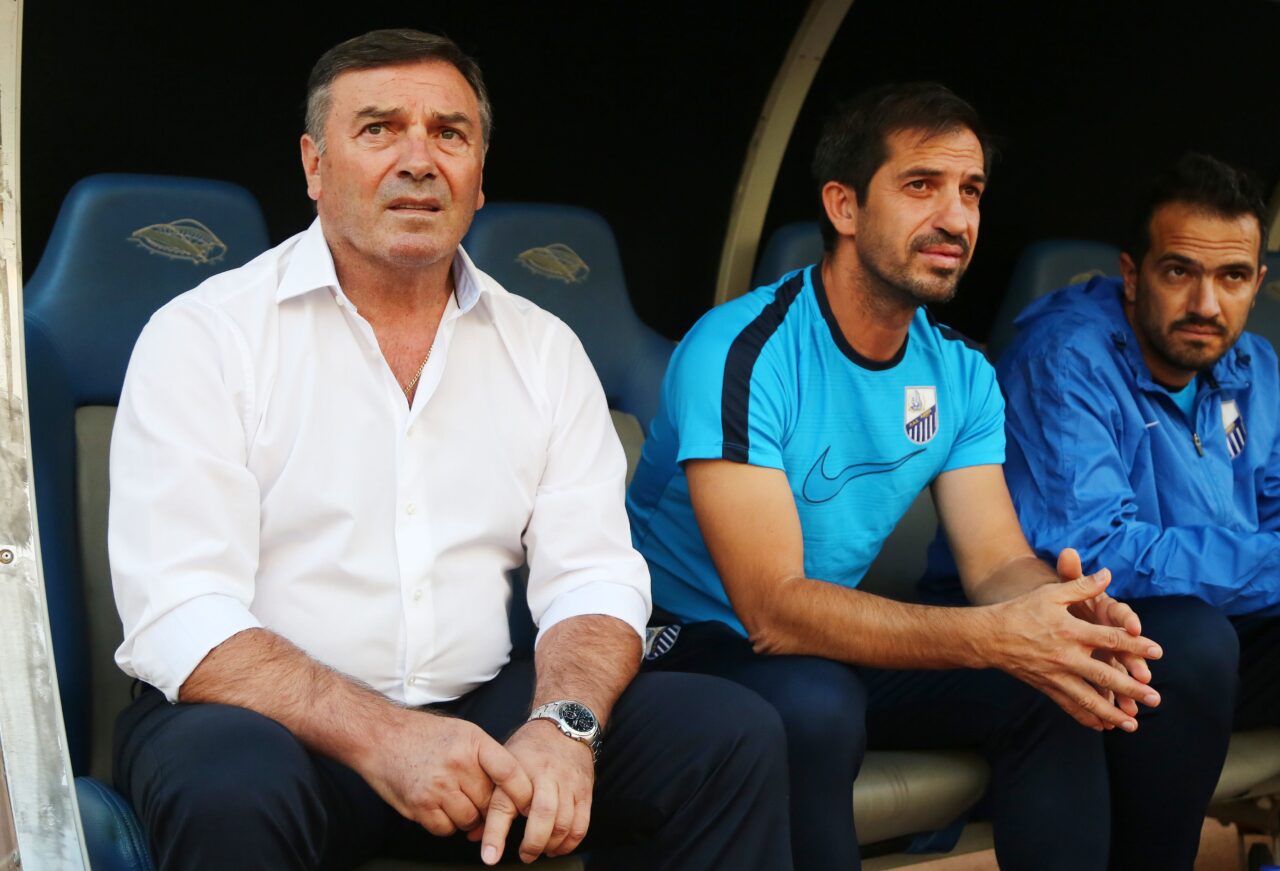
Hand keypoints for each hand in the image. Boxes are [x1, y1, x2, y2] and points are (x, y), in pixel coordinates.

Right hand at [360, 710, 532, 837]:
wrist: (380, 736)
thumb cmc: (424, 735)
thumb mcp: (463, 732)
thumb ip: (487, 757)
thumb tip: (514, 787)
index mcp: (473, 742)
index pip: (509, 772)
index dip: (523, 792)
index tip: (529, 804)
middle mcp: (457, 764)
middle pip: (490, 802)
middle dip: (489, 806)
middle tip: (478, 799)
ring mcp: (437, 786)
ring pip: (470, 820)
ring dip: (468, 817)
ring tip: (456, 799)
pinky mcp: (419, 806)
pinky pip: (446, 829)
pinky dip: (446, 824)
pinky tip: (439, 806)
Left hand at [476, 719, 594, 864]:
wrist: (564, 725)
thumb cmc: (529, 749)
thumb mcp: (503, 763)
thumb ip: (490, 800)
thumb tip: (473, 835)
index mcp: (518, 769)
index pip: (503, 804)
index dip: (495, 834)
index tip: (489, 857)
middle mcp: (544, 775)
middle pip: (542, 814)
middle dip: (533, 842)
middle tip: (524, 855)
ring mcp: (567, 783)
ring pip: (564, 822)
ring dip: (551, 844)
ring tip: (540, 850)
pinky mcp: (584, 791)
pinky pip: (581, 824)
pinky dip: (570, 842)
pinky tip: (558, 846)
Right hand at [992, 563, 1162, 731]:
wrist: (989, 635)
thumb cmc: (1022, 610)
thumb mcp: (1051, 593)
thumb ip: (1081, 585)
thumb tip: (1108, 574)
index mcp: (1071, 631)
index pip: (1110, 639)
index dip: (1135, 645)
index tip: (1158, 651)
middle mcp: (1066, 656)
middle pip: (1105, 676)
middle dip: (1132, 688)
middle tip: (1155, 698)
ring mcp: (1056, 675)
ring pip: (1089, 698)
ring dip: (1112, 712)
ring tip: (1133, 723)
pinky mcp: (1047, 687)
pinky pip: (1070, 706)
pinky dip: (1087, 718)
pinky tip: (1103, 726)